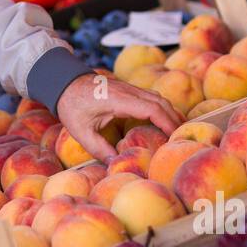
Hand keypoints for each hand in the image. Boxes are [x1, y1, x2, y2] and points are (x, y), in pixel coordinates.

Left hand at [56, 72, 182, 161]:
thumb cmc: (71, 105)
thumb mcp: (80, 131)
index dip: (166, 122)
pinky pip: (151, 97)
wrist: (64, 82)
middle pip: (160, 102)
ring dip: (170, 113)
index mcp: (119, 100)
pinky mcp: (128, 90)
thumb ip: (98, 148)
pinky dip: (161, 109)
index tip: (175, 137)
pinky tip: (164, 121)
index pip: (151, 108)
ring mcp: (129, 88)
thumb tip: (115, 164)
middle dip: (174, 119)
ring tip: (178, 132)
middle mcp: (128, 91)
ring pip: (157, 98)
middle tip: (182, 138)